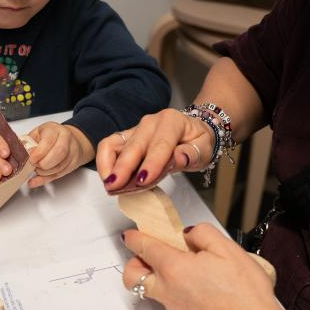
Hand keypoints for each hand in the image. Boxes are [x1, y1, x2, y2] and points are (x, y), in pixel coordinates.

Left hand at [26, 123, 93, 188]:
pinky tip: (34, 181)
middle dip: (43, 164)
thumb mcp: (37, 133)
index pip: (49, 141)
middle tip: (34, 165)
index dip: (39, 152)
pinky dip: (44, 180)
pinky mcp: (72, 164)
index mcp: (55, 130)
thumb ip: (28, 142)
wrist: (69, 139)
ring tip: (36, 170)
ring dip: (44, 172)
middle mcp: (66, 140)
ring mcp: (72, 152)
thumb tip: (17, 151)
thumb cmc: (50, 135)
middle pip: (59, 154)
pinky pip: (59, 175)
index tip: (31, 159)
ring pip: (60, 166)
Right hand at [97, 108, 213, 190]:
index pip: (160, 144)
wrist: (192, 131)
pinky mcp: (126, 138)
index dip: (151, 163)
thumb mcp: (204, 148)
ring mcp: (136, 129)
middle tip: (116, 188)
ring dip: (109, 165)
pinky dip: (105, 162)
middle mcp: (150, 122)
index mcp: (172, 121)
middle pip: (134, 145)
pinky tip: (108, 178)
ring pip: (115, 143)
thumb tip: (179, 158)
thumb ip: (192, 154)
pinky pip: (109, 146)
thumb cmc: (198, 141)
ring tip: (110, 186)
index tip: (142, 181)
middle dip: (123, 168)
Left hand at [121, 223, 284, 309]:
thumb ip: (202, 234)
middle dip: (135, 262)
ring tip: (180, 267)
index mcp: (175, 269)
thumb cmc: (246, 294)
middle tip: (151, 252)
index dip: (134, 238)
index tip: (132, 234)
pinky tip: (196, 285)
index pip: (143, 248)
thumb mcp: (228, 249)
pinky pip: (168, 302)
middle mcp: (168, 291)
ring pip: (150, 291)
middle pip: (132, 276)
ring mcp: (174, 309)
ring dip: (154, 277)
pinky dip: (172, 291)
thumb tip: (188, 234)